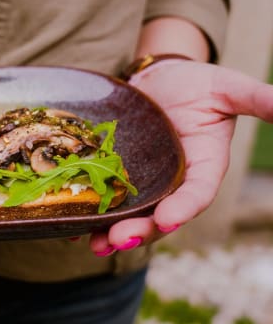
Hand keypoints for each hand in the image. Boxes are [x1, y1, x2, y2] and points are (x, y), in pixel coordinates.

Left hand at [88, 60, 272, 254]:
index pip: (197, 193)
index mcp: (204, 166)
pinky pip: (105, 199)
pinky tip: (70, 227)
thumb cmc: (199, 84)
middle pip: (158, 214)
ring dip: (111, 232)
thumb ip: (257, 99)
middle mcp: (173, 181)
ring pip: (130, 214)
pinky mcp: (117, 174)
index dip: (184, 208)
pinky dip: (90, 215)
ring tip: (93, 244)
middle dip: (140, 230)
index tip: (167, 219)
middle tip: (117, 240)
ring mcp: (144, 181)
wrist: (161, 80)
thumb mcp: (229, 87)